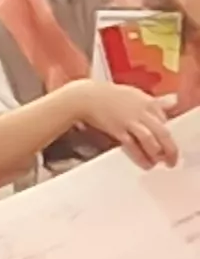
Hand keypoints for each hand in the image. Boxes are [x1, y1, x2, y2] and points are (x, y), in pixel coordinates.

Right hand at [49, 78, 182, 166]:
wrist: (85, 97)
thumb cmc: (109, 96)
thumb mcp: (135, 95)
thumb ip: (153, 104)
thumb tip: (173, 103)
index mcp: (148, 101)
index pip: (166, 121)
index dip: (168, 135)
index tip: (168, 144)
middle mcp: (142, 111)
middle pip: (163, 132)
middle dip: (170, 149)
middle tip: (172, 160)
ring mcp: (129, 120)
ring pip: (150, 139)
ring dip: (156, 153)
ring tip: (159, 163)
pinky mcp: (117, 129)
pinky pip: (132, 145)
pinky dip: (141, 156)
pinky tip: (145, 164)